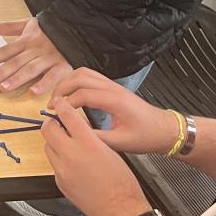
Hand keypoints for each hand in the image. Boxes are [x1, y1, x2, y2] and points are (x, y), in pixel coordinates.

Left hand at [0, 17, 70, 96]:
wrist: (77, 28)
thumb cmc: (50, 29)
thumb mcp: (27, 24)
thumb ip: (6, 27)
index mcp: (27, 40)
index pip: (7, 49)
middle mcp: (36, 49)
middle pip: (16, 61)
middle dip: (2, 72)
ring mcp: (49, 58)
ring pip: (31, 69)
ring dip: (17, 79)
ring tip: (4, 87)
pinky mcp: (63, 66)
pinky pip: (52, 76)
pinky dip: (43, 84)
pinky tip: (33, 92)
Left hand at [39, 99, 150, 215]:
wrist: (120, 210)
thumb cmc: (121, 183)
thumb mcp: (110, 150)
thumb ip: (91, 137)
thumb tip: (78, 127)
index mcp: (88, 143)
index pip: (67, 116)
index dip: (62, 106)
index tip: (59, 103)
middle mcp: (71, 155)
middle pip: (48, 130)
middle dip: (52, 124)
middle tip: (58, 123)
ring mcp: (62, 170)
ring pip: (48, 147)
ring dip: (55, 142)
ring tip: (67, 144)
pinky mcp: (59, 182)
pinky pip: (53, 165)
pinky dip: (59, 160)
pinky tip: (72, 163)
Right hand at [49, 68, 181, 154]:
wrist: (164, 129)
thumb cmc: (146, 136)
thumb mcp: (121, 142)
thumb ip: (97, 138)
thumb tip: (75, 135)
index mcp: (115, 101)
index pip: (83, 94)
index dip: (66, 103)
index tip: (54, 113)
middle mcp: (112, 88)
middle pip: (80, 77)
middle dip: (62, 88)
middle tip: (51, 104)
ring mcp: (113, 85)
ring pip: (84, 73)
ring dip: (68, 82)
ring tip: (58, 98)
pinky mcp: (113, 87)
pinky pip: (90, 76)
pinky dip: (76, 81)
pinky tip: (71, 94)